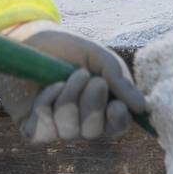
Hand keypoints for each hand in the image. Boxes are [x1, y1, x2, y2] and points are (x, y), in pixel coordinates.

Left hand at [0, 20, 147, 142]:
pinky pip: (44, 129)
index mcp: (104, 107)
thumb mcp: (99, 58)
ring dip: (68, 98)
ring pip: (69, 131)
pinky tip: (46, 87)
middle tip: (87, 76)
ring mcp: (57, 128)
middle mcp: (82, 123)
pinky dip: (47, 103)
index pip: (117, 128)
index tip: (116, 104)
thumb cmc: (69, 49)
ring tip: (64, 77)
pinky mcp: (34, 130)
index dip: (118, 121)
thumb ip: (120, 80)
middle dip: (92, 105)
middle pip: (94, 132)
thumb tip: (143, 108)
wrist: (29, 41)